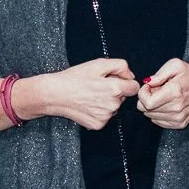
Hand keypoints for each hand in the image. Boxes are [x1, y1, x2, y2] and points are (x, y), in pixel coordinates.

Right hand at [22, 58, 138, 129]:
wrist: (54, 94)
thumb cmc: (74, 78)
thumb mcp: (98, 63)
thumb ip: (120, 65)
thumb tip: (131, 76)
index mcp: (115, 88)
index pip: (134, 87)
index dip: (125, 81)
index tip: (114, 80)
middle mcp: (113, 105)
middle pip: (123, 97)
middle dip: (115, 91)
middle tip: (96, 85)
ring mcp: (106, 117)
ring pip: (114, 107)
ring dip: (106, 101)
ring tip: (90, 95)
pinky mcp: (98, 125)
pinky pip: (105, 116)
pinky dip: (99, 111)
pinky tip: (87, 105)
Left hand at [136, 58, 188, 130]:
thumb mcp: (176, 65)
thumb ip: (159, 74)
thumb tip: (147, 83)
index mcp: (174, 92)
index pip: (147, 102)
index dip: (142, 93)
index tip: (148, 86)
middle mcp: (176, 108)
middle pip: (146, 110)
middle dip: (146, 99)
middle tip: (156, 91)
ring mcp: (178, 118)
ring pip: (151, 116)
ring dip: (152, 106)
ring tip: (162, 97)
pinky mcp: (179, 124)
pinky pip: (158, 121)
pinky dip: (157, 113)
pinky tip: (166, 104)